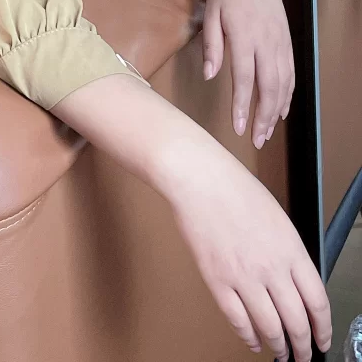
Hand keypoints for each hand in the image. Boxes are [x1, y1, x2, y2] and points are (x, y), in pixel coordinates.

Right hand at [172, 151, 330, 360]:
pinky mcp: (217, 281)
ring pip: (269, 327)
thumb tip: (294, 280)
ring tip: (279, 352)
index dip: (323, 328)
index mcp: (291, 249)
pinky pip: (237, 320)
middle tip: (302, 355)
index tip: (322, 339)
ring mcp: (243, 277)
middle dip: (302, 346)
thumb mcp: (277, 217)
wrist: (200, 179)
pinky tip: (252, 340)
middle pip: (296, 322)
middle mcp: (271, 268)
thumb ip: (289, 251)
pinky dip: (248, 336)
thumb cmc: (234, 188)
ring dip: (277, 346)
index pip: (318, 302)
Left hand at [202, 0, 293, 147]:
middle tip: (256, 139)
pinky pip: (290, 72)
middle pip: (269, 86)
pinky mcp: (286, 40)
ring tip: (267, 131)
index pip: (244, 79)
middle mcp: (266, 42)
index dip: (242, 106)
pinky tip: (282, 109)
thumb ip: (212, 46)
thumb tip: (210, 76)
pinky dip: (288, 93)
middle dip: (263, 116)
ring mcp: (280, 41)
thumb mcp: (211, 14)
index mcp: (245, 36)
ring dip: (277, 110)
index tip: (238, 127)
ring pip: (283, 82)